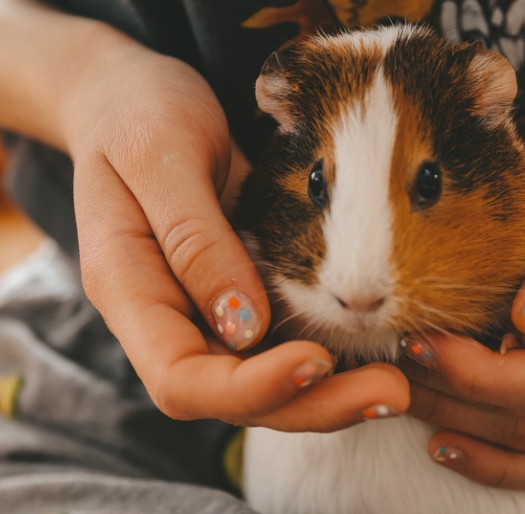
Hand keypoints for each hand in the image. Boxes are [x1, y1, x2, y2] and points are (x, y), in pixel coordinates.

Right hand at [59, 34, 406, 430]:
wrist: (130, 96)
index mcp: (128, 291)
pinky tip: (384, 358)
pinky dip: (331, 362)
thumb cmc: (136, 112)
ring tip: (396, 388)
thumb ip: (195, 238)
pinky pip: (281, 350)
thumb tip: (245, 326)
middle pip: (230, 400)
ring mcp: (202, 316)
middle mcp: (165, 320)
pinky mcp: (238, 301)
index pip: (180, 379)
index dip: (249, 387)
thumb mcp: (159, 154)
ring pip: (263, 387)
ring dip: (329, 396)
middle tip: (388, 393)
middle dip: (308, 406)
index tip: (316, 361)